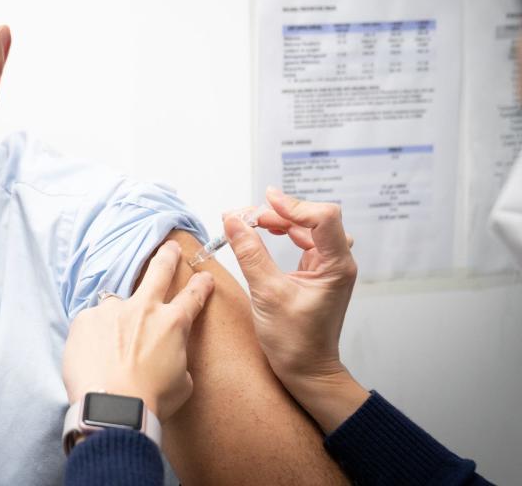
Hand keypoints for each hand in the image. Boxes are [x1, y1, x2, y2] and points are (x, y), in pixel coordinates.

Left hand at [62, 241, 214, 421]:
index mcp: (172, 323)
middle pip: (158, 272)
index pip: (192, 297)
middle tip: (170, 248)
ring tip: (110, 343)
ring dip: (116, 317)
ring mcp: (111, 311)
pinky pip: (91, 323)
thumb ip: (176, 360)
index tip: (204, 277)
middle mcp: (143, 309)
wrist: (112, 408)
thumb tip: (168, 358)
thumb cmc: (150, 400)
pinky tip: (92, 356)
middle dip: (167, 257)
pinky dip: (93, 336)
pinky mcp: (85, 319)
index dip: (200, 285)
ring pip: (115, 303)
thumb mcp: (181, 383)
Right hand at [224, 187, 367, 432]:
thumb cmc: (295, 342)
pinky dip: (282, 234)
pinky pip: (302, 242)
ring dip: (279, 221)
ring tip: (250, 223)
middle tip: (246, 217)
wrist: (307, 371)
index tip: (265, 200)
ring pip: (306, 228)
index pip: (323, 218)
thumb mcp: (267, 293)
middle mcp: (337, 262)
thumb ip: (250, 253)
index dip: (294, 205)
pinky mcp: (316, 274)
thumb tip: (233, 221)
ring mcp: (327, 268)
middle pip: (313, 219)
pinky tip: (264, 235)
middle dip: (279, 212)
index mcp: (336, 266)